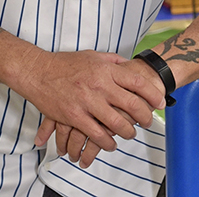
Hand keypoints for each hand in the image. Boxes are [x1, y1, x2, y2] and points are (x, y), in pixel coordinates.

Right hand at [23, 49, 164, 153]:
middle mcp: (99, 85)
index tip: (160, 103)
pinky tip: (111, 143)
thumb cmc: (65, 63)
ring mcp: (87, 101)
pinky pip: (97, 134)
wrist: (38, 72)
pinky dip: (107, 142)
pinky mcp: (74, 116)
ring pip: (117, 124)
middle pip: (131, 105)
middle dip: (145, 117)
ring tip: (130, 134)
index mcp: (105, 69)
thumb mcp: (92, 56)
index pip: (137, 82)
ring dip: (128, 132)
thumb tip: (129, 65)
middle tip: (148, 122)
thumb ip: (112, 61)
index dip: (152, 94)